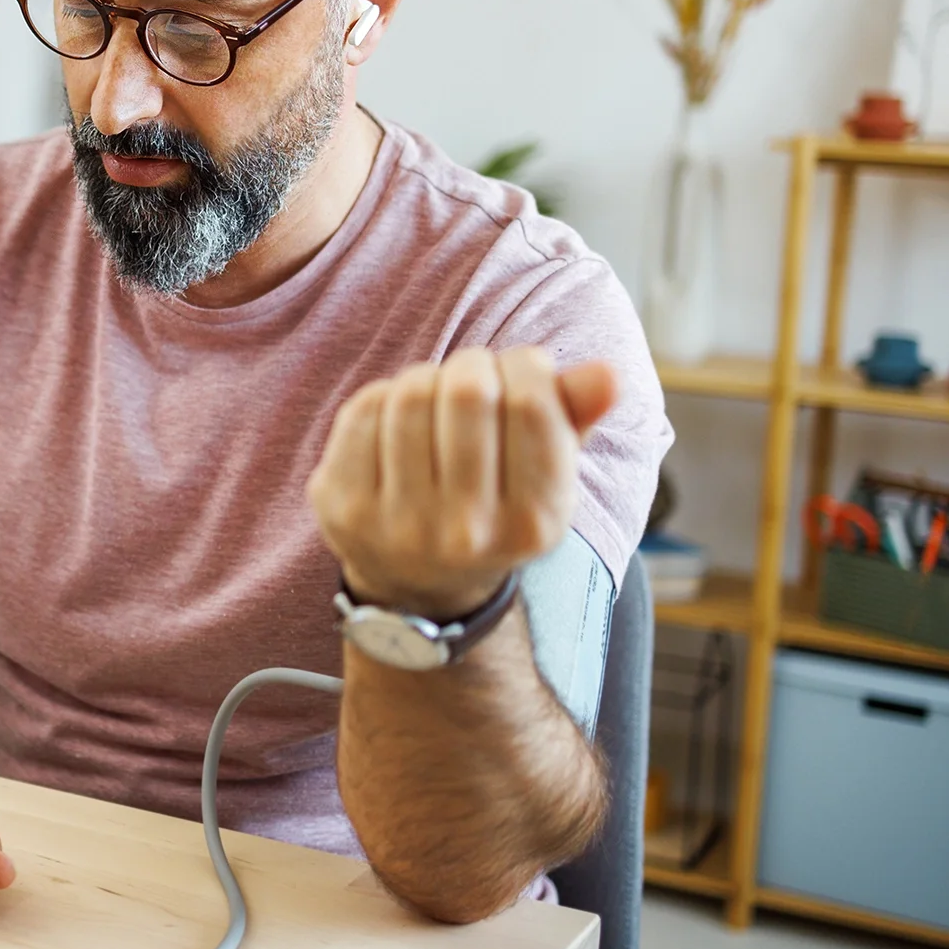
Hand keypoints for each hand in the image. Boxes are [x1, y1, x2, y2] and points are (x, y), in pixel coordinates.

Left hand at [308, 347, 615, 618]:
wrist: (416, 582)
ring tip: (437, 397)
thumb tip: (606, 374)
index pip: (532, 404)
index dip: (526, 366)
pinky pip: (364, 410)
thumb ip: (575, 418)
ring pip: (412, 393)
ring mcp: (398, 524)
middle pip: (468, 391)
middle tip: (474, 377)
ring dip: (427, 378)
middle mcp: (466, 533)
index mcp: (534, 524)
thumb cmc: (493, 502)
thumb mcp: (546, 472)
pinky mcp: (342, 507)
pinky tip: (397, 421)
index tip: (522, 370)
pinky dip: (384, 397)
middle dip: (473, 366)